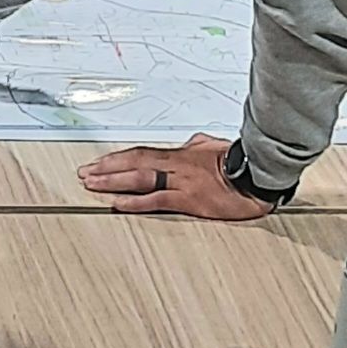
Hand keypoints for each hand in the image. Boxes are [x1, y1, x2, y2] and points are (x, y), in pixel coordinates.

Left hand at [78, 133, 272, 219]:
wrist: (261, 176)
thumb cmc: (242, 163)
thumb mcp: (215, 148)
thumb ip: (198, 147)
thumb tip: (189, 143)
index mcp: (182, 154)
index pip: (142, 154)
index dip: (118, 159)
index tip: (99, 163)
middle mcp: (177, 165)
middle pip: (135, 163)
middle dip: (107, 168)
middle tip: (85, 173)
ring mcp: (182, 182)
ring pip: (140, 179)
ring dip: (113, 181)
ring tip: (92, 185)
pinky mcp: (191, 200)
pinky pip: (157, 200)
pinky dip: (134, 202)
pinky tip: (117, 203)